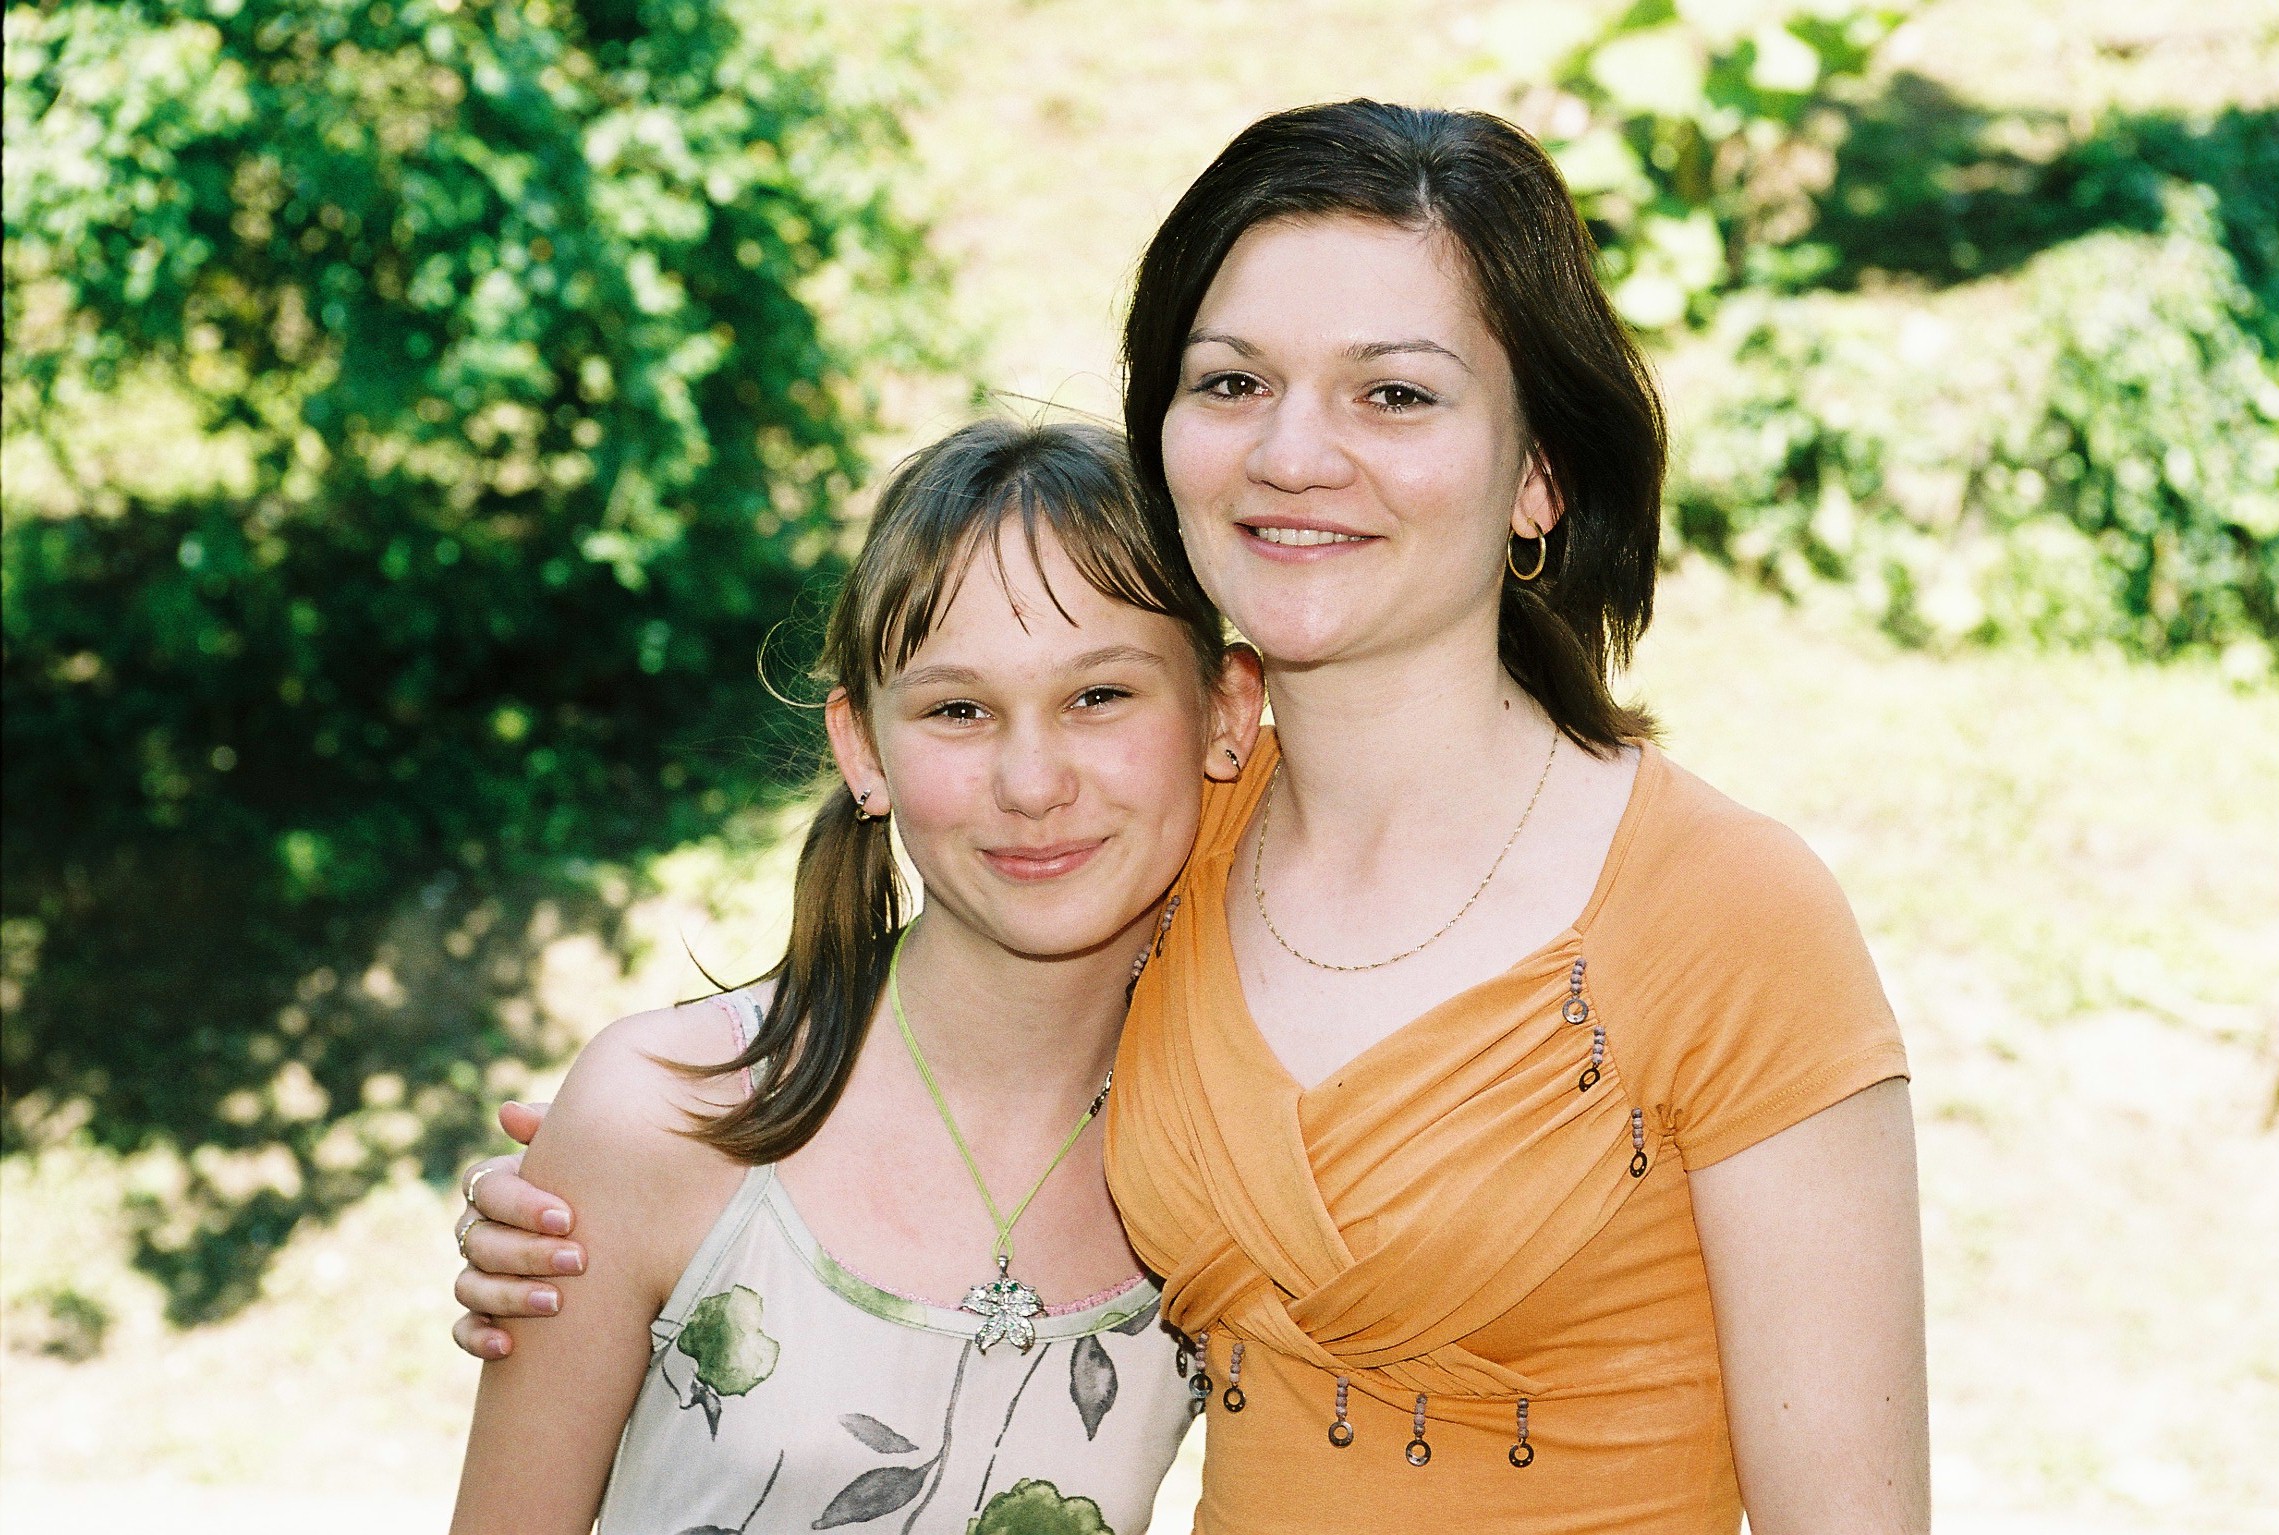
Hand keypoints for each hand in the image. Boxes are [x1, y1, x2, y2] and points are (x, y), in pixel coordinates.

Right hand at [450, 1101, 582, 1359]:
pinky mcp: (483, 1316)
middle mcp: (480, 1229)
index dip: (520, 1204)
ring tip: (557, 1303)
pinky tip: (508, 1345)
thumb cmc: (600, 1186)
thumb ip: (552, 1129)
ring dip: (509, 1296)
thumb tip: (509, 1114)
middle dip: (527, 1252)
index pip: (484, 1187)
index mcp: (497, 1186)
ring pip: (469, 1285)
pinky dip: (478, 1337)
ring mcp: (478, 1274)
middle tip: (578, 1261)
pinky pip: (462, 1330)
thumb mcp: (587, 1154)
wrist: (621, 1237)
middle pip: (479, 1239)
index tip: (567, 1218)